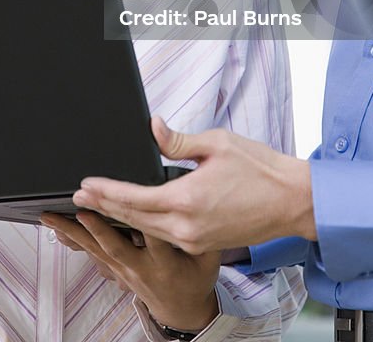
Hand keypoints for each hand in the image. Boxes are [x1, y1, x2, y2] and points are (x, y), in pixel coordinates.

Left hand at [40, 211, 219, 331]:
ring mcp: (125, 272)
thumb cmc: (196, 278)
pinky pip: (93, 255)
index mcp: (166, 263)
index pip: (152, 235)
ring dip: (73, 232)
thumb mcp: (209, 256)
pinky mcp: (116, 271)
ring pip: (96, 250)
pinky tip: (57, 229)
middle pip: (115, 244)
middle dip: (96, 223)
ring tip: (52, 216)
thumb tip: (191, 201)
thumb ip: (201, 231)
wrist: (182, 310)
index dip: (137, 216)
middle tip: (80, 203)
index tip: (124, 197)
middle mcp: (141, 268)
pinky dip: (74, 241)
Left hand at [72, 116, 315, 253]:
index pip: (134, 198)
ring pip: (147, 231)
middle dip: (104, 206)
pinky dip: (143, 227)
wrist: (292, 201)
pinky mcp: (203, 244)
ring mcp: (194, 239)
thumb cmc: (260, 170)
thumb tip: (152, 128)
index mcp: (187, 200)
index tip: (85, 184)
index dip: (106, 191)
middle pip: (134, 219)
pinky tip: (133, 219)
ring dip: (120, 218)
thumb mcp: (216, 144)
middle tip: (79, 197)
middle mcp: (186, 226)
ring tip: (98, 206)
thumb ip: (178, 140)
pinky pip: (164, 238)